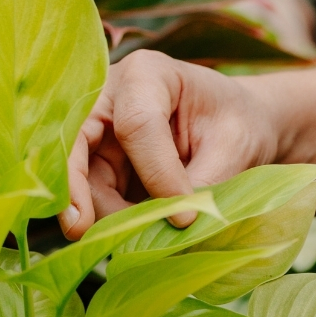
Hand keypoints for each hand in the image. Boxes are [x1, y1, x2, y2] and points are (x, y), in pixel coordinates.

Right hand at [60, 51, 277, 237]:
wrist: (238, 127)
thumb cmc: (238, 124)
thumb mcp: (234, 147)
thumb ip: (203, 182)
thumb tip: (175, 226)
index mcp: (148, 75)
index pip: (136, 124)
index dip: (156, 172)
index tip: (185, 216)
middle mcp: (110, 98)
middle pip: (79, 143)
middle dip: (76, 188)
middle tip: (81, 229)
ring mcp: (99, 133)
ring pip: (81, 178)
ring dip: (101, 214)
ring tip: (141, 241)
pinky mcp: (99, 165)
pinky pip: (90, 197)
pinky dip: (107, 221)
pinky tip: (132, 239)